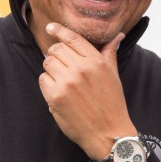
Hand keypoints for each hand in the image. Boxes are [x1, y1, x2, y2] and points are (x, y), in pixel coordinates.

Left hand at [39, 22, 136, 159]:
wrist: (108, 134)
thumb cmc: (112, 105)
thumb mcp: (113, 76)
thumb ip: (109, 53)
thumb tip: (117, 36)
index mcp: (95, 61)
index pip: (72, 37)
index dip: (58, 30)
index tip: (51, 27)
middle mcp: (80, 69)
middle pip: (56, 49)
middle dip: (57, 55)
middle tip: (63, 66)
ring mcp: (66, 83)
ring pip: (47, 63)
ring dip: (52, 69)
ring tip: (63, 81)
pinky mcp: (55, 97)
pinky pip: (43, 79)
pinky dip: (48, 84)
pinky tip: (59, 91)